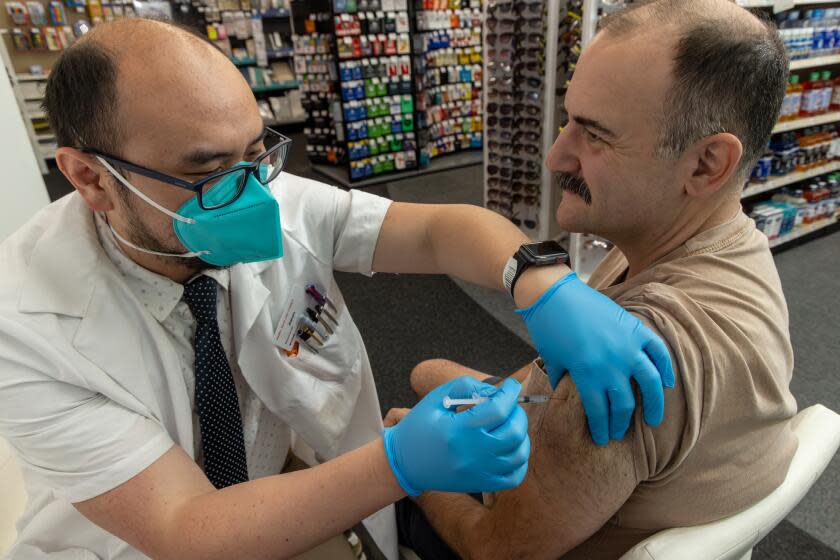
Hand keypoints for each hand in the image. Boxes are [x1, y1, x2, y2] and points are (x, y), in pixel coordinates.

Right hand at [383, 377, 529, 495]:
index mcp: (458, 430)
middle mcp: (471, 454)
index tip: (511, 385)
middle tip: (508, 405)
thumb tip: (495, 391)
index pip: (498, 409)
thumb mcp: (435, 399)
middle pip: (513, 432)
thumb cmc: (418, 428)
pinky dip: (520, 459)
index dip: (510, 393)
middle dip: (517, 412)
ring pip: (519, 454)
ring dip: (521, 434)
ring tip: (509, 423)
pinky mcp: (482, 484)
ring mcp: (479, 472)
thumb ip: (466, 387)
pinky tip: (510, 446)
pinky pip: (514, 476)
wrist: (404, 464)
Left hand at [516, 272, 674, 445]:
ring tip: (653, 420)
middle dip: (621, 424)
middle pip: (623, 404)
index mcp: (587, 375)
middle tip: (619, 434)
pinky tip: (667, 383)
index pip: (599, 412)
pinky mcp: (635, 329)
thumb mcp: (551, 360)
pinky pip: (658, 351)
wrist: (554, 293)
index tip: (602, 439)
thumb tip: (565, 396)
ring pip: (650, 383)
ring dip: (654, 405)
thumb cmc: (548, 327)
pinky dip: (666, 367)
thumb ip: (562, 380)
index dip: (601, 428)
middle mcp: (611, 364)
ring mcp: (627, 346)